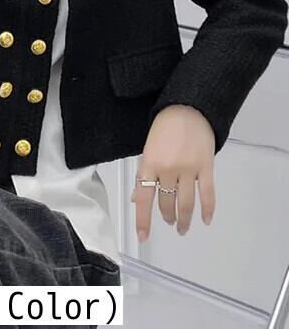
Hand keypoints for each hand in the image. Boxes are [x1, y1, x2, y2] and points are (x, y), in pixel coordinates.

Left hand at [130, 104, 215, 240]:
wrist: (188, 109)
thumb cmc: (165, 127)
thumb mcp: (148, 149)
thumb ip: (143, 174)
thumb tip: (136, 197)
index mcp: (149, 163)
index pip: (143, 198)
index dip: (143, 220)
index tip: (143, 236)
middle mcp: (168, 168)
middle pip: (167, 202)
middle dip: (167, 216)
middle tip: (168, 221)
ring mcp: (189, 169)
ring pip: (186, 203)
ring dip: (184, 219)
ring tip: (183, 226)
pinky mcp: (206, 167)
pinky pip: (208, 193)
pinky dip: (207, 209)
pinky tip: (205, 220)